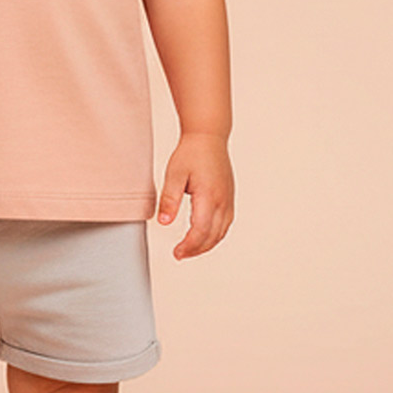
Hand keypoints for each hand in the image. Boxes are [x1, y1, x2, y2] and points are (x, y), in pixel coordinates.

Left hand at [155, 132, 234, 259]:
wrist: (209, 137)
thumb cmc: (190, 153)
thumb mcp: (174, 174)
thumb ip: (169, 199)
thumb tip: (163, 222)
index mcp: (209, 196)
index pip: (200, 230)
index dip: (189, 246)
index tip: (176, 253)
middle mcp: (223, 201)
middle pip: (212, 236)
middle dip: (196, 249)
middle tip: (179, 255)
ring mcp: (228, 200)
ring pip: (221, 232)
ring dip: (206, 245)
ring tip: (188, 250)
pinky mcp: (229, 198)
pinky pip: (225, 224)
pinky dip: (214, 235)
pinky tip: (202, 237)